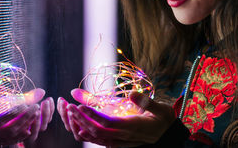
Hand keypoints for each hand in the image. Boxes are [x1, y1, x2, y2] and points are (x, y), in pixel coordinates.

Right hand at [0, 88, 51, 145]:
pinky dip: (20, 136)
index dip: (11, 113)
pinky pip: (7, 142)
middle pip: (7, 130)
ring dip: (25, 126)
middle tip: (35, 107)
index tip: (24, 103)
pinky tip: (29, 128)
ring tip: (35, 114)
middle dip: (24, 119)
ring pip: (9, 138)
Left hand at [58, 90, 175, 146]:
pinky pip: (100, 141)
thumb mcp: (160, 109)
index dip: (92, 114)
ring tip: (69, 114)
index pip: (107, 122)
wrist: (168, 135)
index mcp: (132, 127)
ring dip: (81, 126)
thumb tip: (132, 93)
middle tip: (68, 107)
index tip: (79, 105)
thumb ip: (146, 102)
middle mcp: (123, 136)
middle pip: (97, 130)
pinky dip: (88, 135)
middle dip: (81, 119)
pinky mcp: (118, 142)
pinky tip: (79, 128)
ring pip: (96, 136)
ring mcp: (120, 141)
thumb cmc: (163, 119)